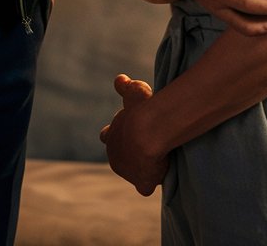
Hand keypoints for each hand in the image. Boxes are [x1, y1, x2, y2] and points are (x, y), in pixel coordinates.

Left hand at [99, 74, 167, 195]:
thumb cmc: (141, 109)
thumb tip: (120, 79)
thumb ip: (125, 87)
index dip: (115, 135)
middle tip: (145, 146)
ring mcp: (127, 172)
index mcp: (110, 136)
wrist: (147, 131)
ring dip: (142, 167)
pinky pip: (145, 187)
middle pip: (120, 157)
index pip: (107, 137)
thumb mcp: (133, 91)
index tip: (127, 132)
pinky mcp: (142, 183)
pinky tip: (159, 178)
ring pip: (133, 172)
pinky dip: (150, 183)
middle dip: (129, 153)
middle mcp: (114, 156)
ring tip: (158, 157)